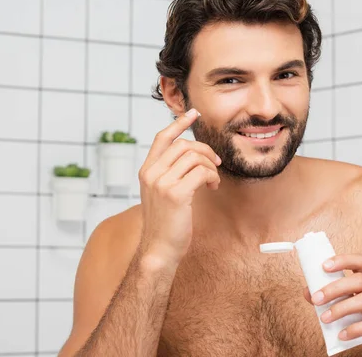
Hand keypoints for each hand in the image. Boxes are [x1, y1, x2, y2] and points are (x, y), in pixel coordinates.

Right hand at [138, 108, 221, 266]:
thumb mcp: (161, 193)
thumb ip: (169, 174)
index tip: (194, 112)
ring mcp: (161, 183)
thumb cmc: (165, 223)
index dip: (179, 123)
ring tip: (213, 181)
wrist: (159, 250)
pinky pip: (202, 173)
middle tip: (215, 164)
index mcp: (146, 171)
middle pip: (184, 145)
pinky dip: (212, 178)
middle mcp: (151, 174)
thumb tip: (191, 156)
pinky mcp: (175, 194)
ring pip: (194, 157)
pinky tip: (212, 188)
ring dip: (210, 167)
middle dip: (205, 151)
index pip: (162, 137)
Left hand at [303, 254, 361, 356]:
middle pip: (361, 280)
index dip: (343, 260)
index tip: (324, 266)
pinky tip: (341, 334)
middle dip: (335, 288)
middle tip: (316, 299)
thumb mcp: (350, 309)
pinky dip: (354, 329)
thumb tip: (308, 292)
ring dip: (341, 308)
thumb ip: (332, 299)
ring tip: (325, 318)